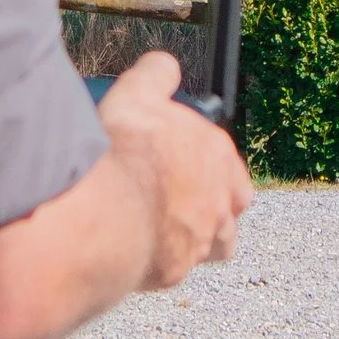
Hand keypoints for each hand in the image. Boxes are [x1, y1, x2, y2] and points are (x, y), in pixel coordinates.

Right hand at [96, 48, 252, 289]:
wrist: (107, 215)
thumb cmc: (127, 153)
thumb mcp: (137, 95)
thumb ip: (155, 77)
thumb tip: (165, 66)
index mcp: (216, 155)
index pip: (227, 160)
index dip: (205, 160)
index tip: (183, 158)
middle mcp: (220, 201)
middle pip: (232, 205)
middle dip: (216, 202)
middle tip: (184, 197)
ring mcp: (202, 240)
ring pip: (214, 243)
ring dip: (196, 235)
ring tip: (165, 227)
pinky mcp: (176, 271)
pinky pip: (176, 266)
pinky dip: (163, 258)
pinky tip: (139, 249)